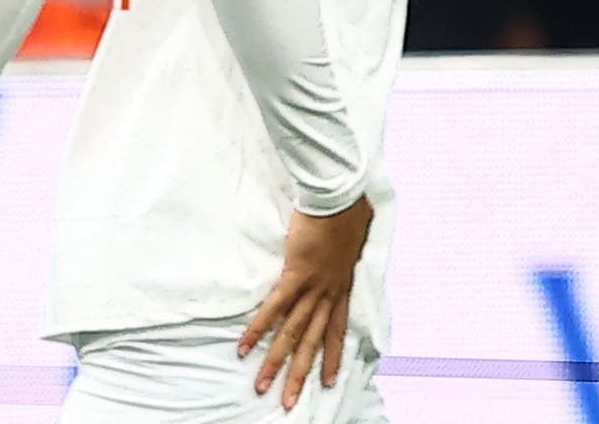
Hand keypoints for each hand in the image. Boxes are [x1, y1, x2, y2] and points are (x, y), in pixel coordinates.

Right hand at [239, 195, 373, 409]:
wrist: (340, 197)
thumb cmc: (347, 209)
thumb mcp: (353, 237)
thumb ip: (345, 248)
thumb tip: (344, 242)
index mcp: (341, 287)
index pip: (337, 331)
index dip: (332, 357)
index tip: (328, 381)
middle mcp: (329, 294)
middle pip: (313, 342)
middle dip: (301, 375)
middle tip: (289, 401)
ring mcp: (313, 287)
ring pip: (294, 334)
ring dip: (276, 362)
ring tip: (262, 385)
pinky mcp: (296, 275)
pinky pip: (276, 308)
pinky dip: (260, 328)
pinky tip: (245, 346)